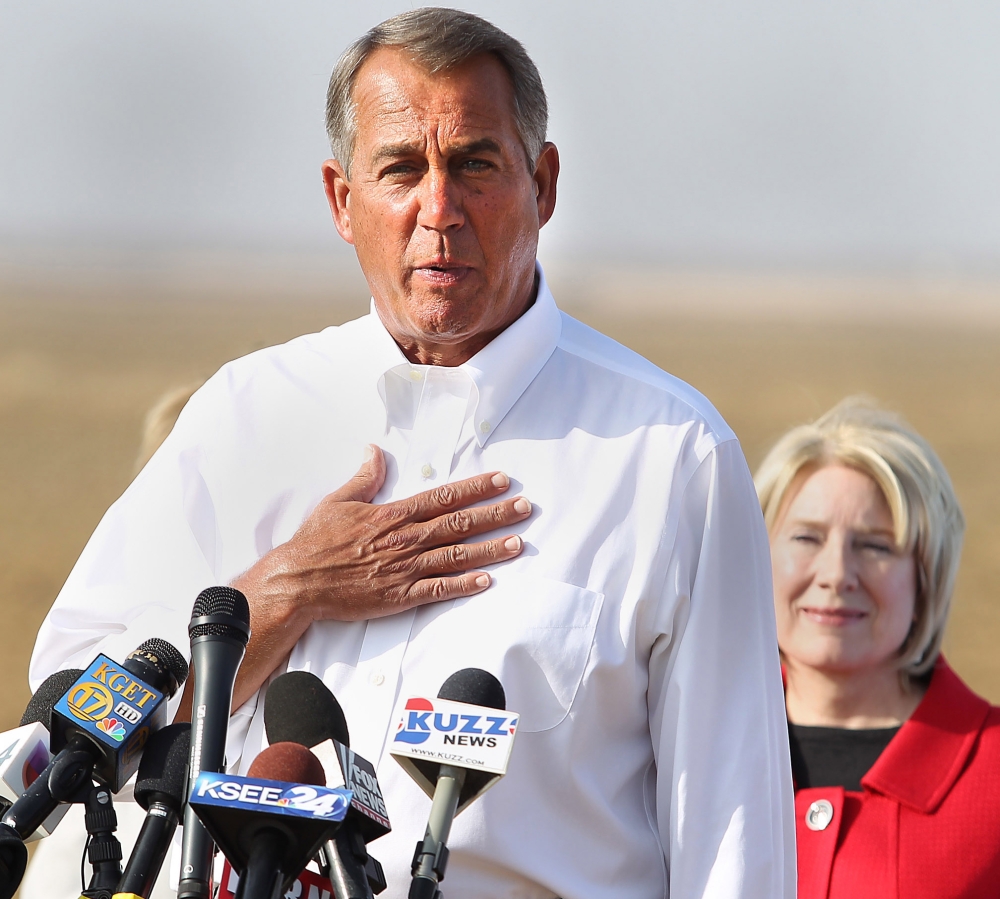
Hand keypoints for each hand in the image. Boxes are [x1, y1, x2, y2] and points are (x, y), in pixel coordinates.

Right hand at [235, 444, 530, 625]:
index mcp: (394, 515)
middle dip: (496, 514)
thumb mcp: (339, 501)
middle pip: (459, 523)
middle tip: (525, 508)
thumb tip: (374, 450)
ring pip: (456, 556)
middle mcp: (406, 539)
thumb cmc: (316, 541)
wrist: (298, 582)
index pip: (444, 497)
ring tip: (518, 542)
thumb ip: (364, 477)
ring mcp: (405, 569)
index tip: (502, 480)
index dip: (476, 488)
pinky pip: (438, 589)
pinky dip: (464, 586)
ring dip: (490, 549)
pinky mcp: (400, 596)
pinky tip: (488, 581)